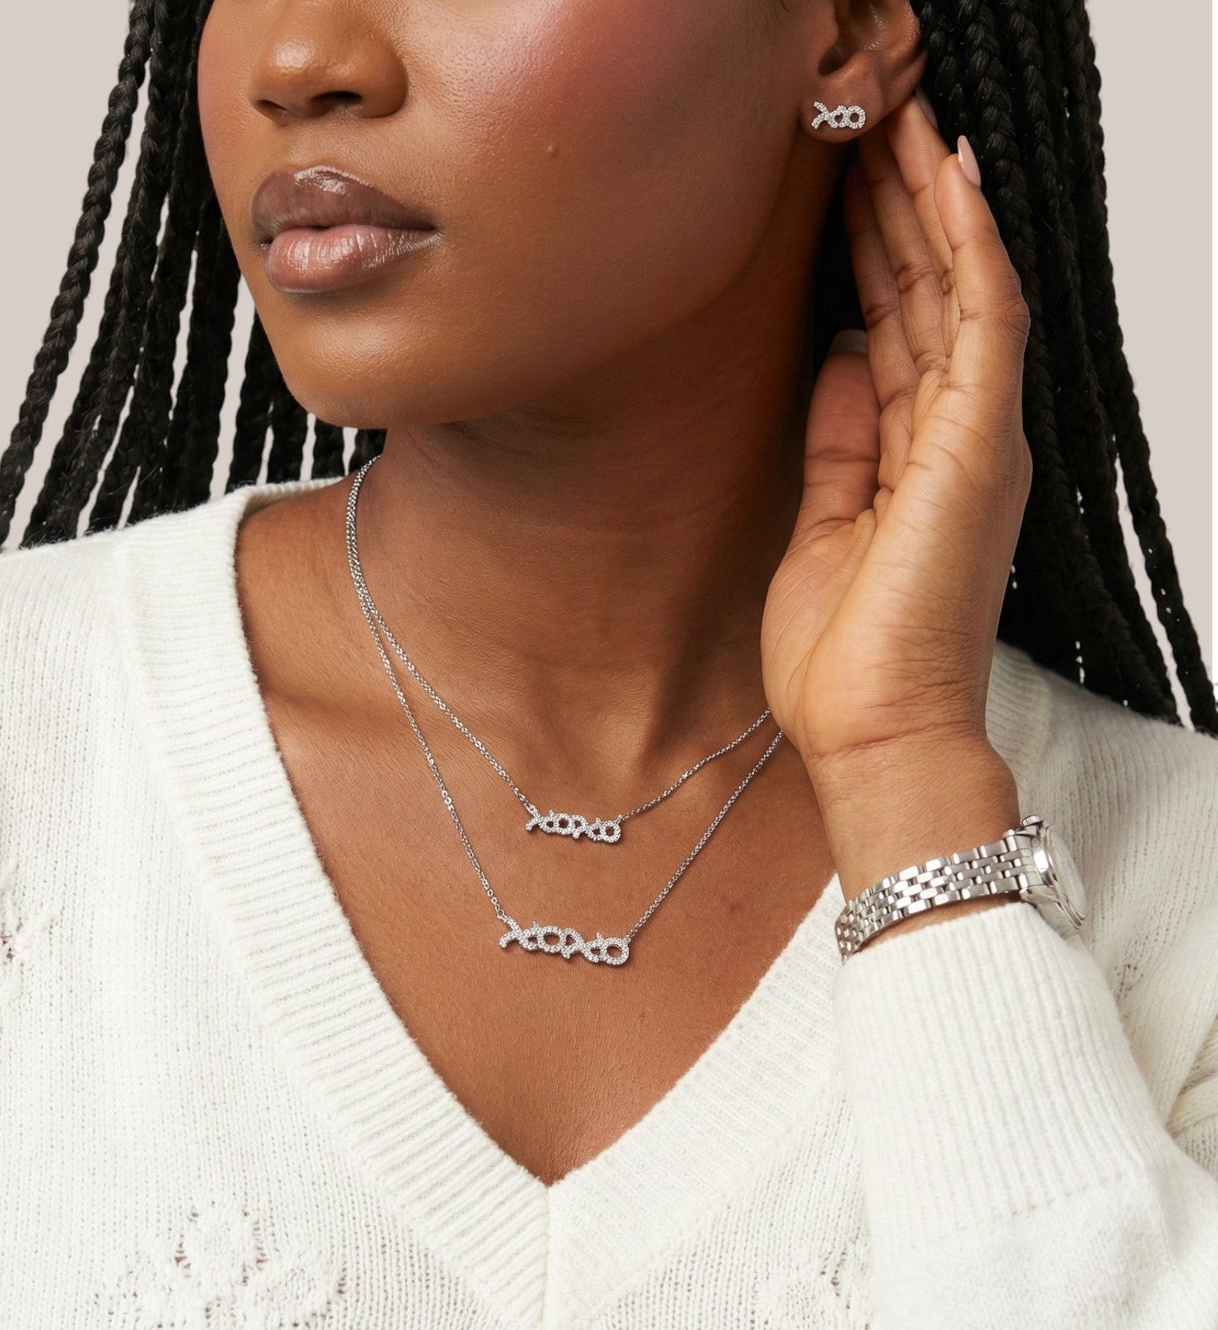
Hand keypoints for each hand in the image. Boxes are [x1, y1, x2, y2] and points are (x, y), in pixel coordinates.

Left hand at [760, 93, 1032, 785]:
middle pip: (929, 296)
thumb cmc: (847, 656)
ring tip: (901, 120)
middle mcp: (959, 437)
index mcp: (922, 458)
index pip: (899, 331)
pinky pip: (981, 323)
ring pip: (957, 290)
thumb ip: (840, 442)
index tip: (847, 187)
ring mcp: (976, 438)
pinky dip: (966, 249)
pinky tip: (945, 182)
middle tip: (872, 122)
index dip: (874, 254)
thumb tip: (841, 359)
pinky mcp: (980, 446)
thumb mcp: (824, 525)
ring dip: (927, 204)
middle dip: (898, 209)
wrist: (870, 733)